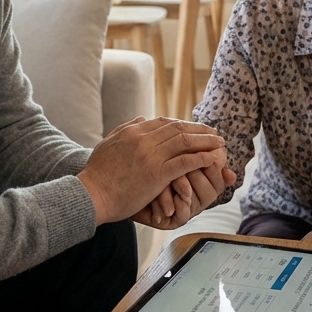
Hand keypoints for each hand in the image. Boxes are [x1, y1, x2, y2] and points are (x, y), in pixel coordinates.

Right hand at [78, 117, 225, 224]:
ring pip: (185, 142)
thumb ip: (126, 128)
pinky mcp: (157, 174)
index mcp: (133, 131)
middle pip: (179, 128)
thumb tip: (141, 117)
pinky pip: (185, 162)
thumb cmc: (97, 174)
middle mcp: (144, 139)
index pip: (164, 121)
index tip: (195, 127)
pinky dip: (202, 158)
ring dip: (206, 142)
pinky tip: (213, 160)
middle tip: (215, 133)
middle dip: (200, 129)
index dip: (183, 123)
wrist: (91, 195)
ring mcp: (151, 155)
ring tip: (220, 145)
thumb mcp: (108, 144)